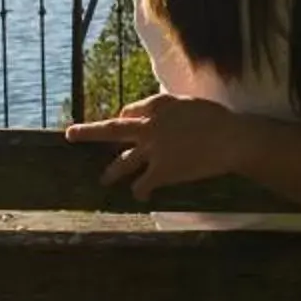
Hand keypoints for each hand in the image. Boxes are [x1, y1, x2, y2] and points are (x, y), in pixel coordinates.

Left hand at [65, 94, 251, 198]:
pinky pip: (143, 184)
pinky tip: (139, 197)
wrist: (230, 139)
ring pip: (123, 162)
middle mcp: (149, 127)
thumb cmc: (217, 119)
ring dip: (112, 172)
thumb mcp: (190, 104)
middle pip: (112, 129)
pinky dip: (140, 191)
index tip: (124, 121)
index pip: (130, 111)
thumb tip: (158, 114)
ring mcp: (153, 151)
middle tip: (69, 134)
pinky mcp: (161, 171)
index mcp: (157, 106)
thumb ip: (170, 108)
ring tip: (104, 179)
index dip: (126, 118)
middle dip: (88, 132)